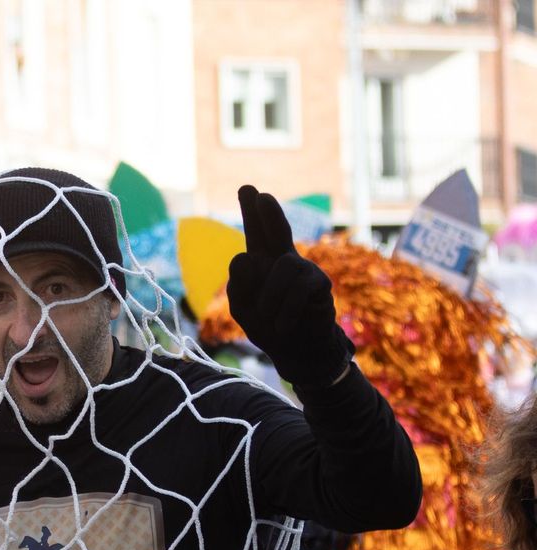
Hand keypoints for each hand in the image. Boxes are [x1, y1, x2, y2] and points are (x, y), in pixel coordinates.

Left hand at [227, 185, 351, 388]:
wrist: (296, 350)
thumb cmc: (269, 325)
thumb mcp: (242, 307)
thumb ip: (239, 284)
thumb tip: (249, 257)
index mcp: (261, 263)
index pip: (256, 235)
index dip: (253, 212)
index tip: (248, 188)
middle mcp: (283, 260)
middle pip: (277, 230)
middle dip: (269, 213)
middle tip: (260, 196)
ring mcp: (303, 269)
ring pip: (282, 266)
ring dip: (268, 296)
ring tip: (266, 318)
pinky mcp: (320, 284)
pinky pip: (298, 289)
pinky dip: (285, 310)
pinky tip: (281, 325)